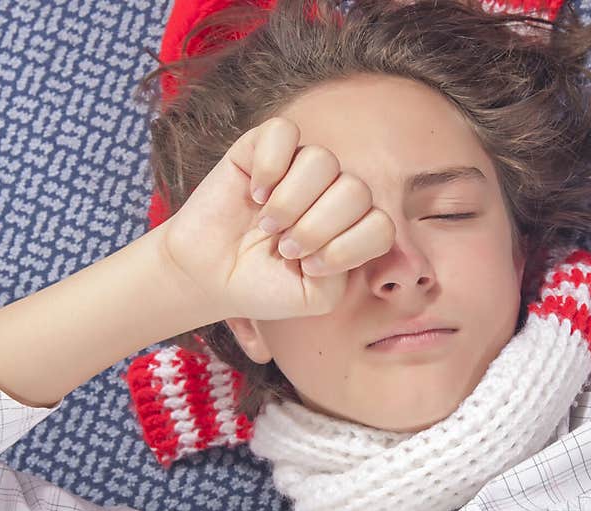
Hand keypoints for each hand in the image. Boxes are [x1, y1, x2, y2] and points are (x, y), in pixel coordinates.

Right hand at [159, 116, 394, 320]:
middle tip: (285, 249)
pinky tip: (255, 193)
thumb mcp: (315, 298)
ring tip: (268, 225)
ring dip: (292, 201)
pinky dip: (270, 166)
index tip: (312, 268)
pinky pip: (283, 132)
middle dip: (317, 228)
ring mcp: (299, 167)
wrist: (209, 277)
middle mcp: (333, 192)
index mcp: (353, 227)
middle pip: (356, 191)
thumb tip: (338, 233)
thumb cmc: (264, 286)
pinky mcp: (262, 147)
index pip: (381, 225)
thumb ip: (344, 274)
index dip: (349, 249)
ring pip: (322, 160)